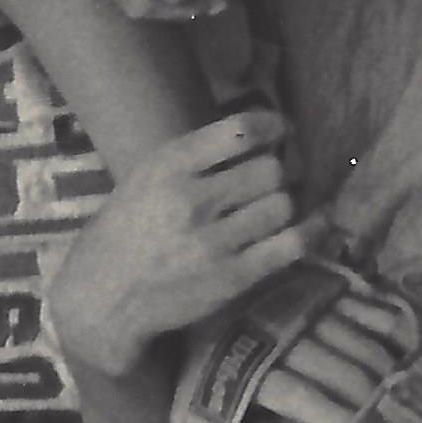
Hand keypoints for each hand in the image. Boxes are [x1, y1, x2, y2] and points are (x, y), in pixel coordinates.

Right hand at [47, 110, 315, 376]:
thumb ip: (196, 157)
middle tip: (282, 177)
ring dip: (289, 202)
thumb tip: (262, 136)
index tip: (284, 131)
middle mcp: (192, 200)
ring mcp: (213, 242)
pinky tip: (317, 223)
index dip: (275, 126)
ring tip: (281, 206)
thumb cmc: (127, 230)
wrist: (105, 296)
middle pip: (271, 168)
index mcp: (168, 166)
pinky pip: (292, 244)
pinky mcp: (233, 278)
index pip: (241, 130)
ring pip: (284, 204)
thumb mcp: (147, 177)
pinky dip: (313, 229)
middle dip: (283, 170)